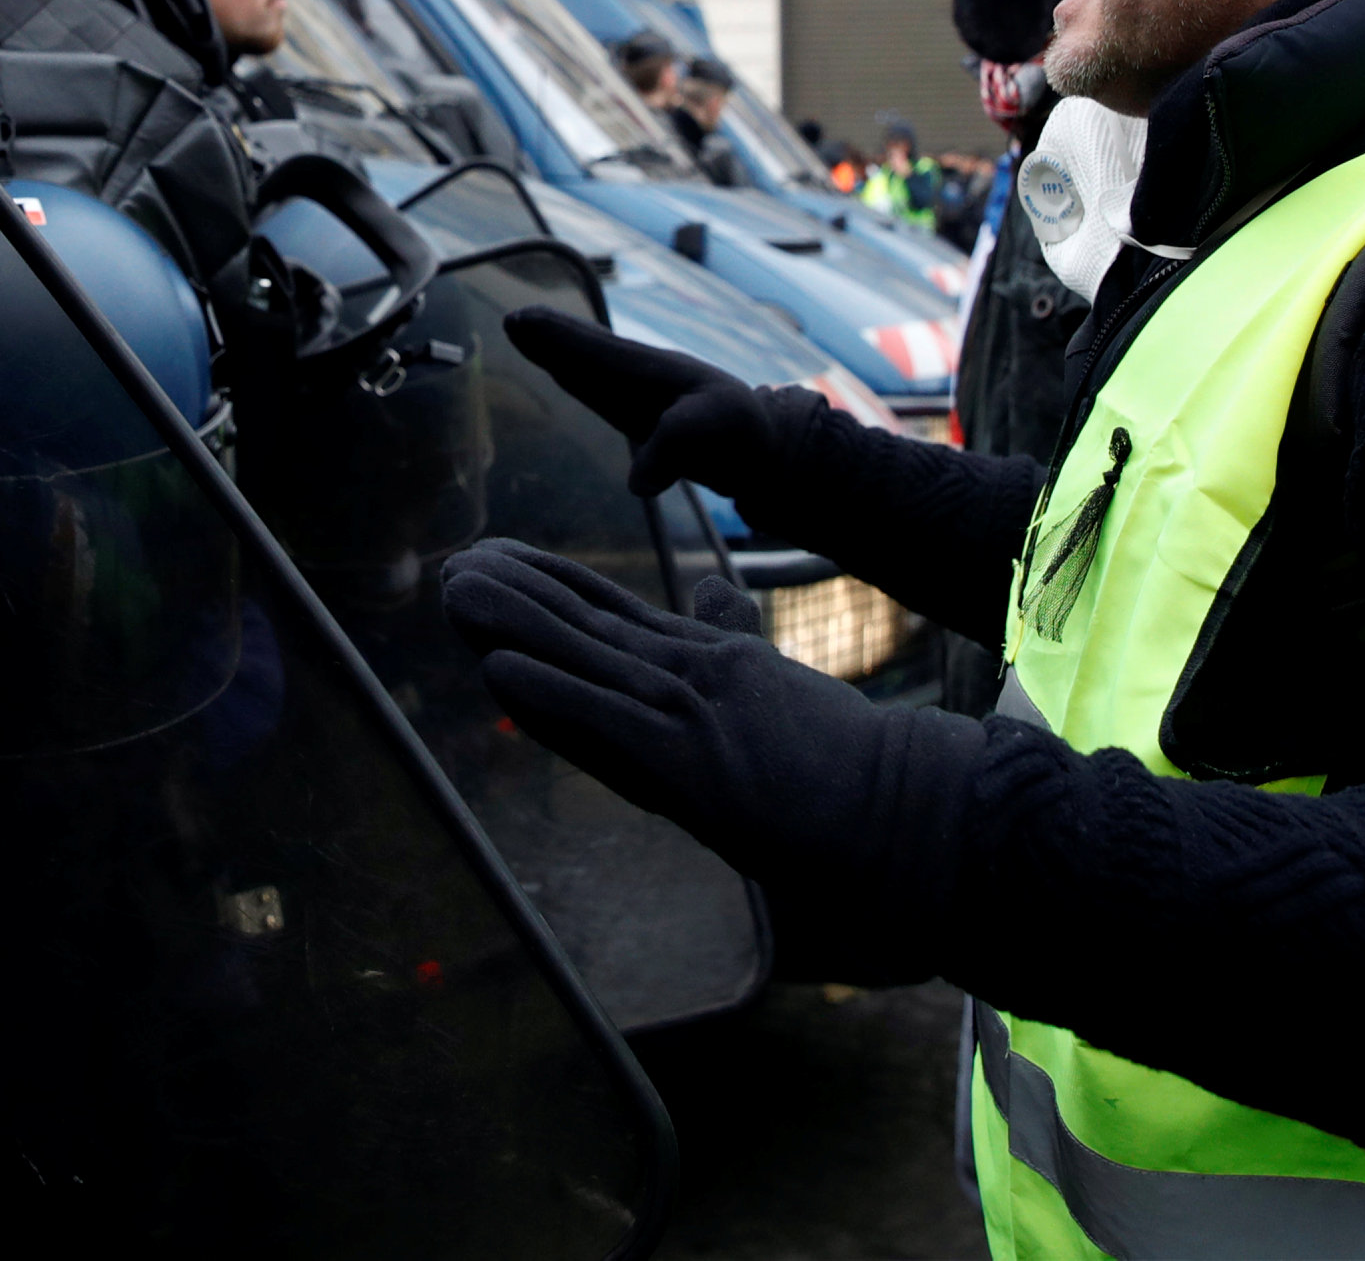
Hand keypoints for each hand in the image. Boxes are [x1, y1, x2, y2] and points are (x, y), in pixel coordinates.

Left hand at [442, 536, 980, 986]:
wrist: (909, 807)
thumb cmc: (851, 765)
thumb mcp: (784, 689)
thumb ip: (740, 642)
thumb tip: (719, 595)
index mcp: (714, 661)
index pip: (617, 614)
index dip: (551, 584)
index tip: (497, 557)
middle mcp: (697, 674)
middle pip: (590, 624)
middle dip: (517, 594)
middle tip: (456, 560)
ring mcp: (694, 714)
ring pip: (587, 658)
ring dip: (514, 625)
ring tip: (456, 591)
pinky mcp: (695, 763)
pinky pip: (606, 724)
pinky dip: (549, 697)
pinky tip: (496, 671)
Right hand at [503, 305, 825, 500]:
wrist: (762, 446)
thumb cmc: (740, 433)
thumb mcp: (711, 436)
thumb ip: (672, 451)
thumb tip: (636, 484)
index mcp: (655, 372)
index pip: (599, 353)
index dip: (561, 339)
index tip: (523, 321)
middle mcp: (641, 376)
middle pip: (587, 352)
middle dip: (551, 337)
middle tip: (513, 319)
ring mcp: (638, 394)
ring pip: (588, 367)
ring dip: (555, 350)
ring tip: (521, 328)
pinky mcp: (639, 415)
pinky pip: (598, 389)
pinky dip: (574, 375)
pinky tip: (559, 369)